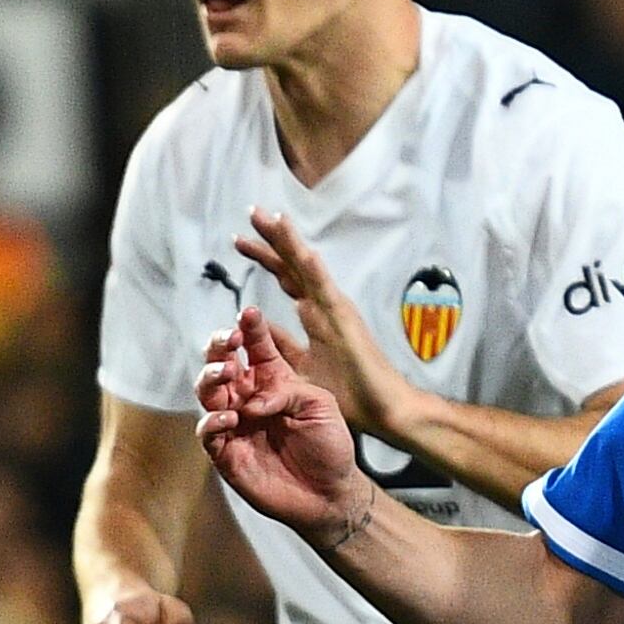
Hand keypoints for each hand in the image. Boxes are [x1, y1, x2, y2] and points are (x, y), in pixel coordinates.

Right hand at [197, 308, 376, 546]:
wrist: (331, 493)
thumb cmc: (329, 447)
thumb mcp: (321, 406)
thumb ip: (289, 391)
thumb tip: (253, 400)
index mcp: (273, 381)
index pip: (255, 348)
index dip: (249, 329)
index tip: (248, 314)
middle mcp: (248, 399)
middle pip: (221, 364)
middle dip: (219, 347)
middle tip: (229, 340)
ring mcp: (235, 425)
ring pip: (207, 393)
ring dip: (211, 378)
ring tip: (226, 373)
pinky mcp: (227, 454)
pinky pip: (208, 432)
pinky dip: (212, 421)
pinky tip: (230, 416)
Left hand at [232, 209, 410, 439]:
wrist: (383, 411)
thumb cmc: (350, 394)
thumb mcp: (301, 369)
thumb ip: (281, 347)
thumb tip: (256, 330)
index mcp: (316, 315)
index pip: (286, 277)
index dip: (266, 257)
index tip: (240, 239)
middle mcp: (325, 306)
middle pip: (293, 265)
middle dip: (272, 238)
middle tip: (251, 212)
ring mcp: (336, 310)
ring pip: (308, 268)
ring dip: (290, 243)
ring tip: (272, 217)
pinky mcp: (345, 321)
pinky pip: (325, 291)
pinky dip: (312, 269)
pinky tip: (300, 250)